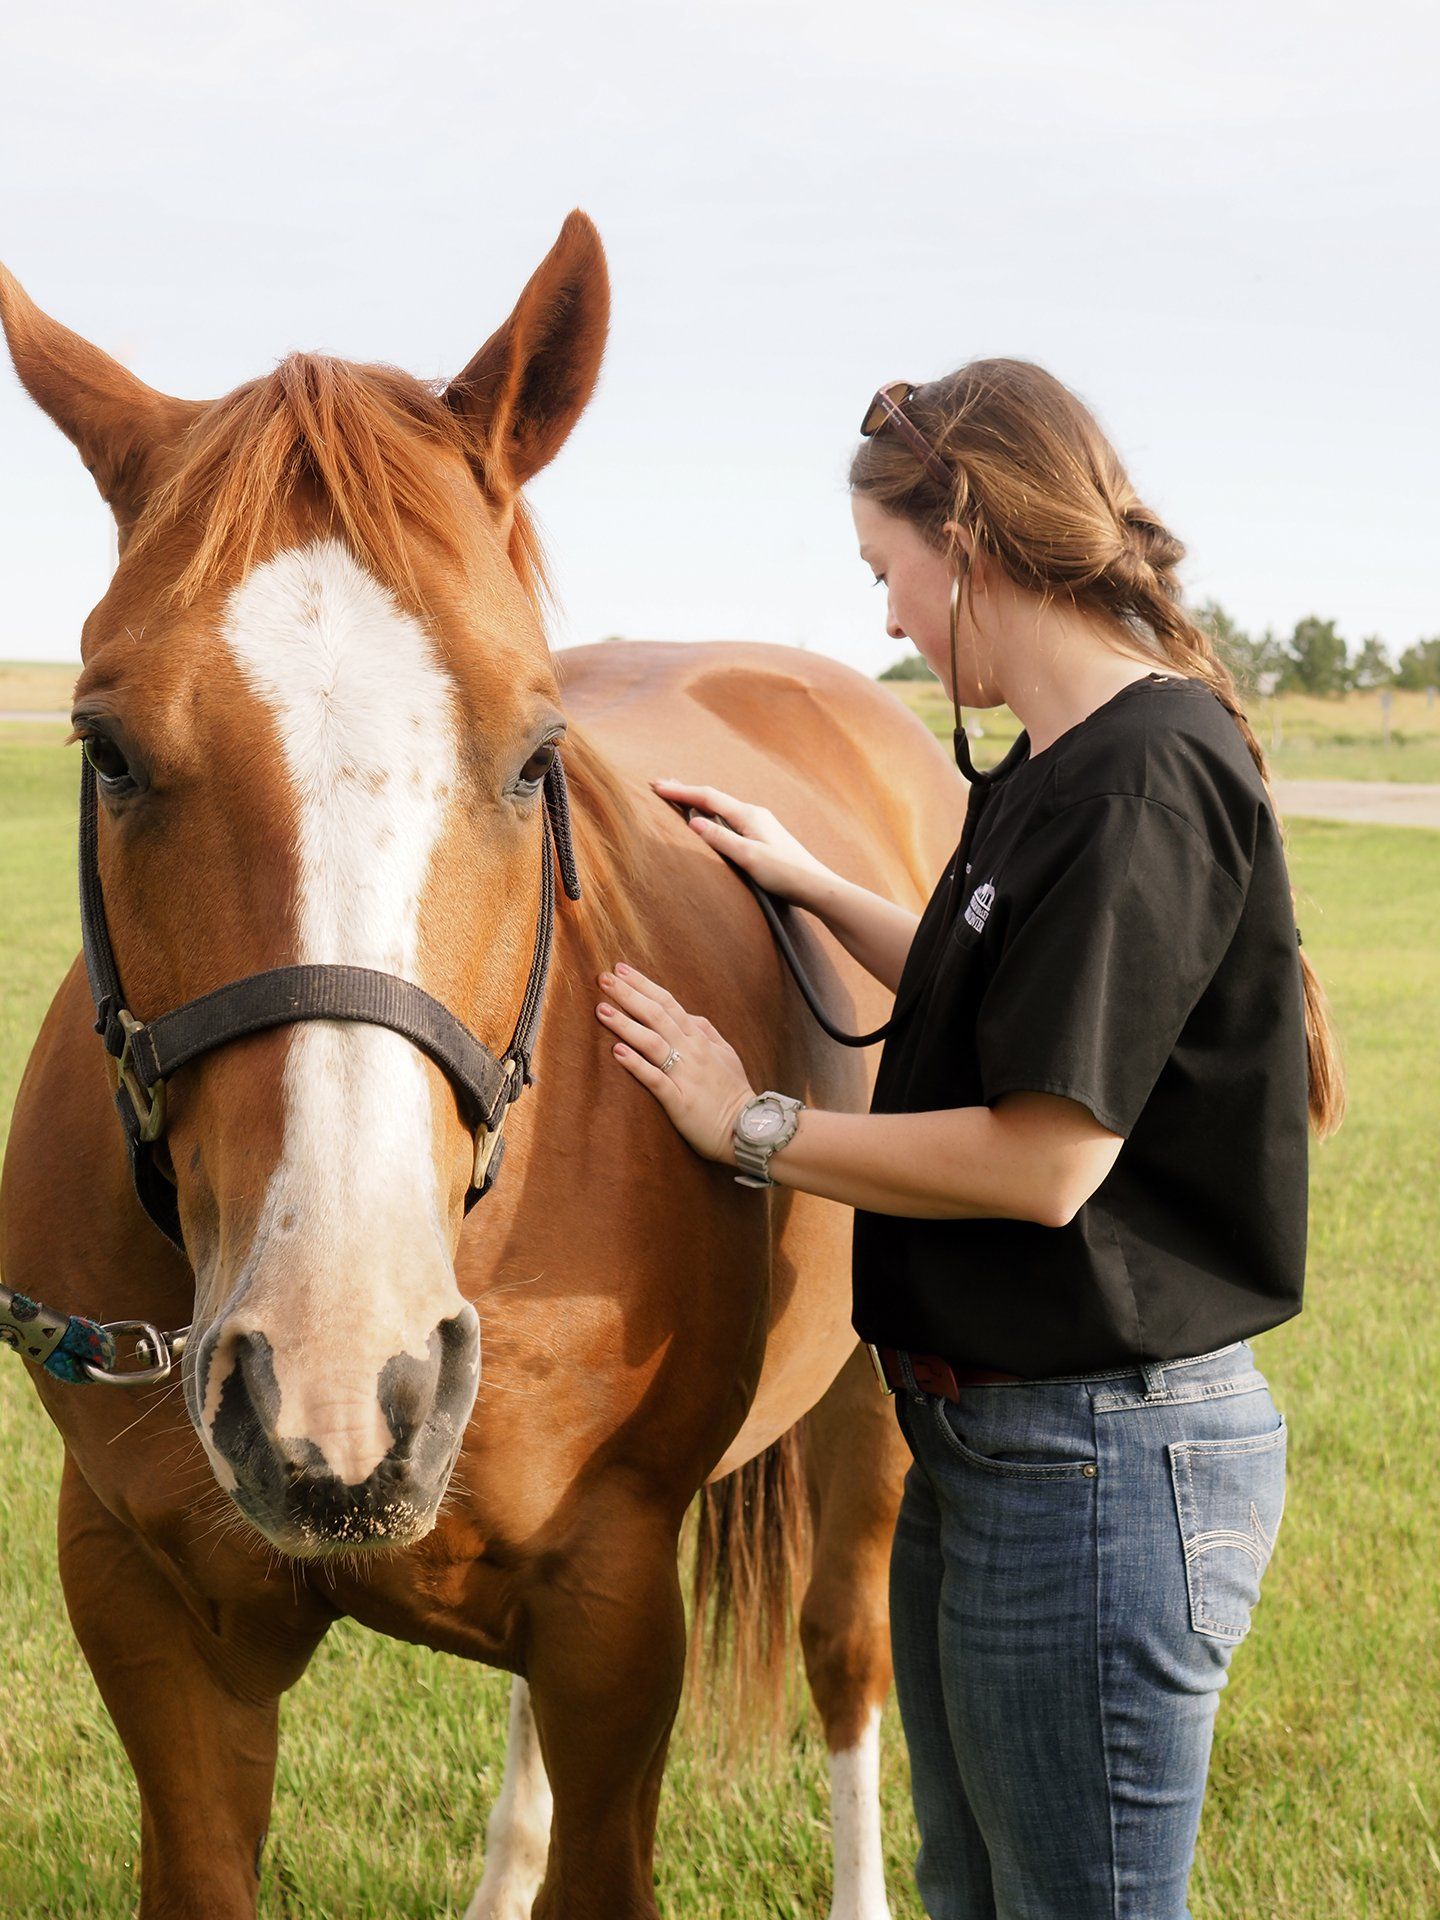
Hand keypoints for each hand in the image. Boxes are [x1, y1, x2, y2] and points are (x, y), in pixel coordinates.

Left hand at [595, 961, 755, 1165]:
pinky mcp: (680, 1101)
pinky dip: (636, 1065)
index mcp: (699, 1038)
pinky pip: (656, 1080)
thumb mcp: (726, 1054)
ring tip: (602, 1010)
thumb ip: (707, 1032)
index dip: (643, 985)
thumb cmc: (733, 1092)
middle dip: (628, 995)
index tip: (620, 969)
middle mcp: (691, 1051)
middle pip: (656, 1015)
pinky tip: (617, 1053)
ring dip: (625, 1025)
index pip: (668, 1003)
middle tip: (603, 978)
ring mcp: (686, 1075)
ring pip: (652, 1042)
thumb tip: (690, 1015)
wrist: (748, 1127)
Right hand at [649, 777, 834, 909]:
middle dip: (687, 791)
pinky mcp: (763, 836)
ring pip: (722, 807)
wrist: (816, 885)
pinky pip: (730, 817)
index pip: (708, 797)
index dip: (681, 791)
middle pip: (714, 797)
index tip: (657, 786)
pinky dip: (712, 812)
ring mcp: (759, 824)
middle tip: (661, 784)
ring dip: (698, 800)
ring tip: (679, 796)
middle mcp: (754, 814)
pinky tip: (709, 817)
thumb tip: (693, 821)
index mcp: (748, 815)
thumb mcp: (748, 856)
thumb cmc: (784, 873)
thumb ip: (720, 838)